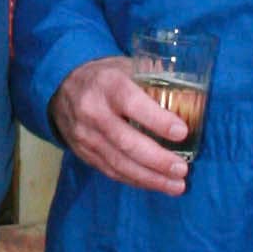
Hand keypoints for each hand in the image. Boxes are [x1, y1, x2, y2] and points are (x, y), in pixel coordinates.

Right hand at [51, 55, 192, 195]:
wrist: (61, 87)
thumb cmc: (105, 76)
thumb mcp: (125, 66)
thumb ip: (154, 79)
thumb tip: (190, 95)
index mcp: (107, 85)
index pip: (132, 104)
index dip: (157, 120)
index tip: (182, 132)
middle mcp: (92, 111)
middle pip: (125, 141)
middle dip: (157, 159)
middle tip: (182, 169)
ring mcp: (85, 135)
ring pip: (118, 162)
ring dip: (150, 178)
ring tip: (176, 185)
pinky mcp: (83, 153)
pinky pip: (111, 171)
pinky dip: (136, 180)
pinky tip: (156, 184)